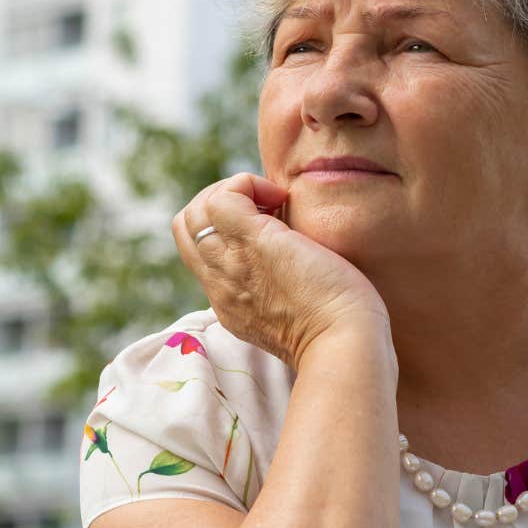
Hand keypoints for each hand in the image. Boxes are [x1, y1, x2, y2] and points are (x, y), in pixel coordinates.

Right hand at [172, 173, 388, 369]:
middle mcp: (220, 284)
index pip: (198, 252)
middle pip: (184, 228)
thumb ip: (279, 290)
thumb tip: (294, 255)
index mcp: (229, 302)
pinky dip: (248, 185)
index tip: (263, 226)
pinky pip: (222, 197)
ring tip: (273, 205)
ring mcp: (230, 262)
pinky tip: (281, 200)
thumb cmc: (338, 330)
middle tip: (263, 209)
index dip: (221, 227)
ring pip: (194, 212)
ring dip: (232, 193)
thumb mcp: (291, 314)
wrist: (343, 342)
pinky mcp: (251, 241)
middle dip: (218, 204)